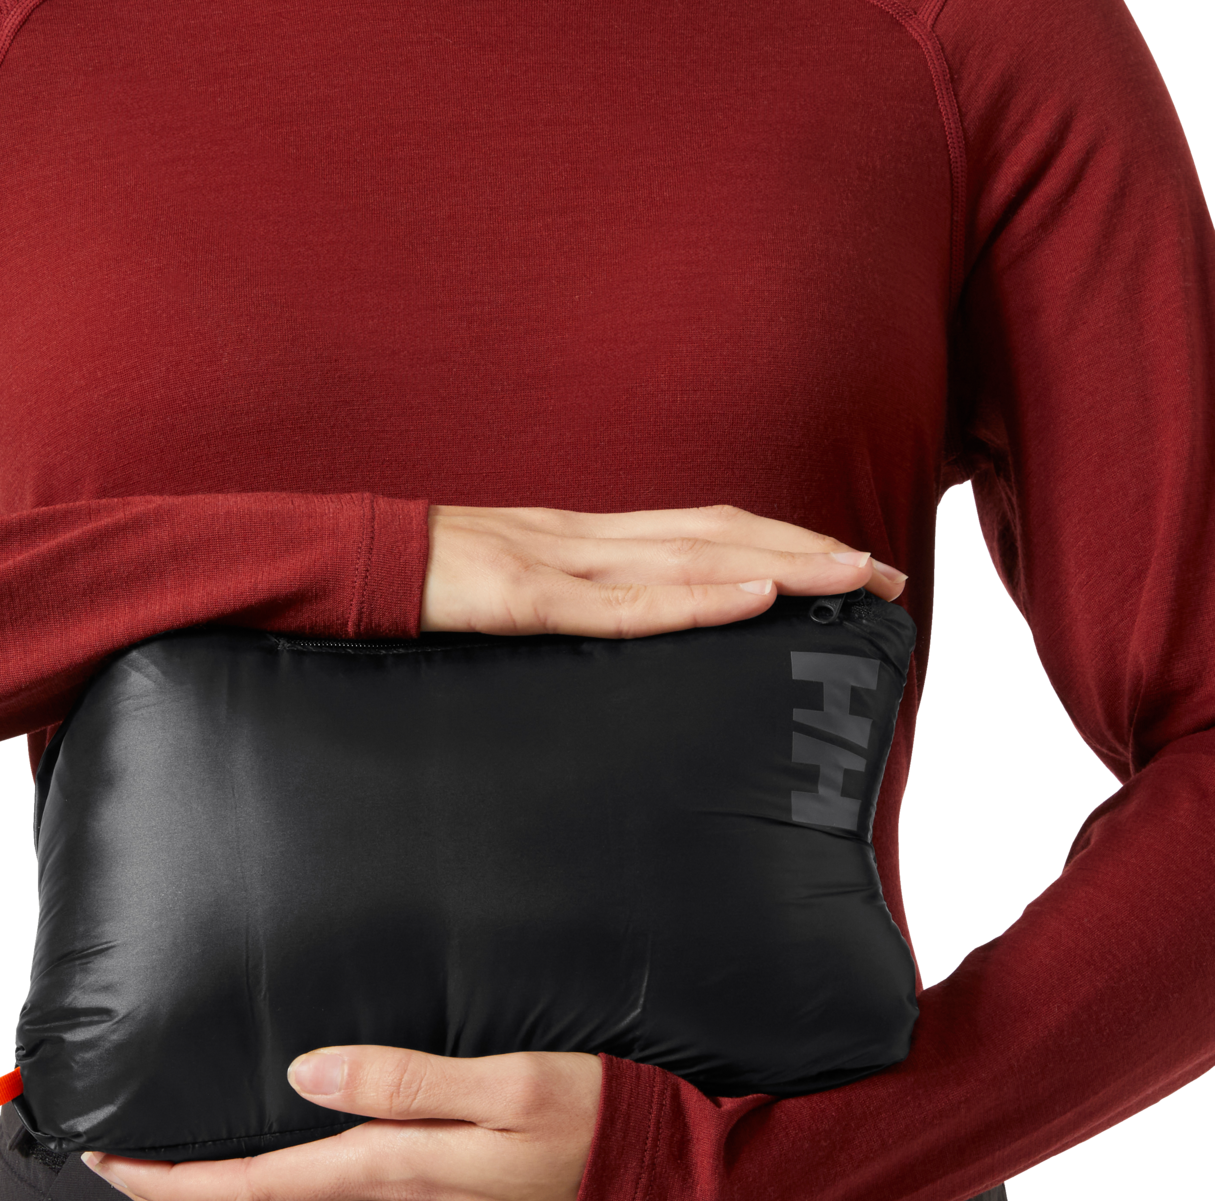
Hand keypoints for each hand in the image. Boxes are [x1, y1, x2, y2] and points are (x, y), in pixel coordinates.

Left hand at [81, 1045, 603, 1200]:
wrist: (665, 1192)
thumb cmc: (598, 1125)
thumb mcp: (510, 1082)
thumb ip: (406, 1080)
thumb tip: (306, 1074)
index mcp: (401, 1170)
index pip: (255, 1189)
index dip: (173, 1181)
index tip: (113, 1158)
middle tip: (118, 1171)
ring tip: (176, 1170)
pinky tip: (272, 1173)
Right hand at [421, 501, 906, 635]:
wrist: (347, 562)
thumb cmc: (424, 583)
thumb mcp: (511, 589)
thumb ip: (569, 603)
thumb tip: (628, 637)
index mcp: (586, 536)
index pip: (705, 530)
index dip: (781, 542)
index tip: (845, 567)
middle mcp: (587, 536)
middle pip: (720, 535)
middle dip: (808, 553)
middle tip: (885, 577)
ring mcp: (558, 562)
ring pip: (690, 559)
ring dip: (777, 568)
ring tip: (850, 579)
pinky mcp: (526, 598)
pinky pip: (621, 603)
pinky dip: (694, 601)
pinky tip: (750, 601)